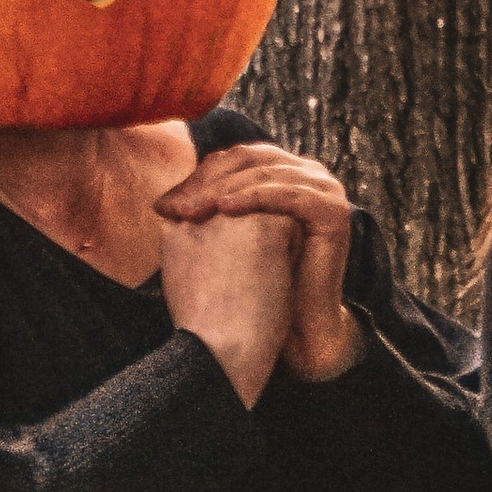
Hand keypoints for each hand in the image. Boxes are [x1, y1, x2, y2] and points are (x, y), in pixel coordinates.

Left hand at [159, 145, 361, 382]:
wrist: (293, 331)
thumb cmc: (254, 289)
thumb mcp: (224, 241)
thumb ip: (203, 214)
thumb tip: (157, 202)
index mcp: (283, 174)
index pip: (234, 161)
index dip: (197, 179)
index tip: (162, 207)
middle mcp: (308, 174)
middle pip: (250, 160)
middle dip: (208, 182)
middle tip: (175, 208)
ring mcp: (325, 190)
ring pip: (266, 175)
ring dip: (224, 189)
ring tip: (192, 210)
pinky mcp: (334, 210)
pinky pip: (288, 194)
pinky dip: (255, 198)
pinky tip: (225, 210)